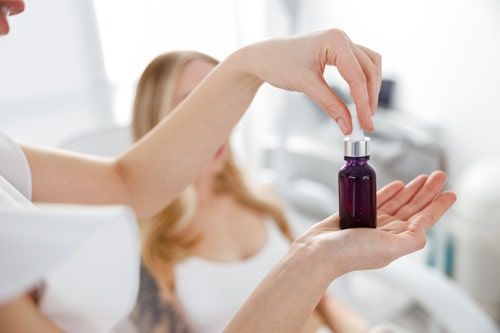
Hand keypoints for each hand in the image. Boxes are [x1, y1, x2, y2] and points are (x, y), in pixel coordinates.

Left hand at [243, 29, 380, 132]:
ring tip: (365, 112)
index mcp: (335, 40)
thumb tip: (347, 125)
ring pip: (369, 66)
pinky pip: (360, 65)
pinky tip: (360, 97)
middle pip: (369, 70)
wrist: (263, 58)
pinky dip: (363, 82)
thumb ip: (330, 105)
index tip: (365, 123)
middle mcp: (341, 38)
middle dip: (370, 97)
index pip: (357, 76)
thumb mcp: (306, 85)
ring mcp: (341, 43)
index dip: (363, 103)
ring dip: (371, 89)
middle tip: (366, 122)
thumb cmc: (278, 63)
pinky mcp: (338, 52)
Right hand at [295, 171, 456, 274]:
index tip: (450, 192)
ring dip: (412, 189)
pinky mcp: (357, 214)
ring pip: (398, 202)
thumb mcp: (389, 249)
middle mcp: (388, 231)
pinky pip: (378, 200)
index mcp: (398, 240)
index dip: (438, 206)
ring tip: (423, 177)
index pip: (424, 219)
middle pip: (414, 207)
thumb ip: (412, 238)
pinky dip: (389, 192)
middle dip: (428, 191)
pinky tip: (397, 185)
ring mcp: (373, 223)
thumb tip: (424, 224)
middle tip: (439, 175)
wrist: (319, 251)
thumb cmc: (350, 253)